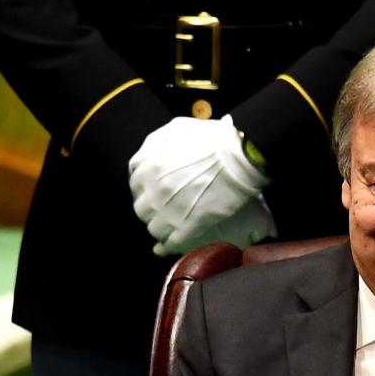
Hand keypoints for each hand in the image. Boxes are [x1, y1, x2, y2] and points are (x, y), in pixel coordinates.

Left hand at [128, 115, 268, 253]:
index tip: (152, 190)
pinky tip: (171, 246)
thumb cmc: (211, 138)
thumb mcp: (175, 129)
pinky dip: (171, 246)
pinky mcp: (192, 225)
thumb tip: (144, 156)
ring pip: (155, 229)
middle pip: (142, 210)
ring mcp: (172, 211)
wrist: (239, 156)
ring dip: (159, 229)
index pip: (135, 186)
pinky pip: (174, 242)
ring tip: (167, 228)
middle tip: (161, 209)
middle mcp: (155, 192)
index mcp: (149, 169)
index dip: (144, 189)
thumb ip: (155, 143)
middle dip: (149, 210)